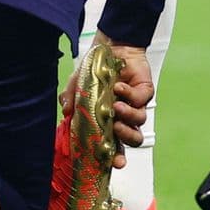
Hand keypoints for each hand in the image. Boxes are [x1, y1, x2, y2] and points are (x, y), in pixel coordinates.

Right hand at [59, 36, 153, 168]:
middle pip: (133, 138)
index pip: (114, 143)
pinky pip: (141, 99)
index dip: (115, 155)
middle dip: (126, 138)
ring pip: (139, 121)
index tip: (114, 163)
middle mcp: (123, 116)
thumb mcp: (76, 83)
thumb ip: (70, 97)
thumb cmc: (93, 68)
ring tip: (115, 106)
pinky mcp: (145, 90)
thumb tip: (65, 112)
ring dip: (127, 116)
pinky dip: (129, 95)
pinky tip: (118, 86)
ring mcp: (134, 103)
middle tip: (116, 130)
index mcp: (107, 119)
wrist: (109, 46)